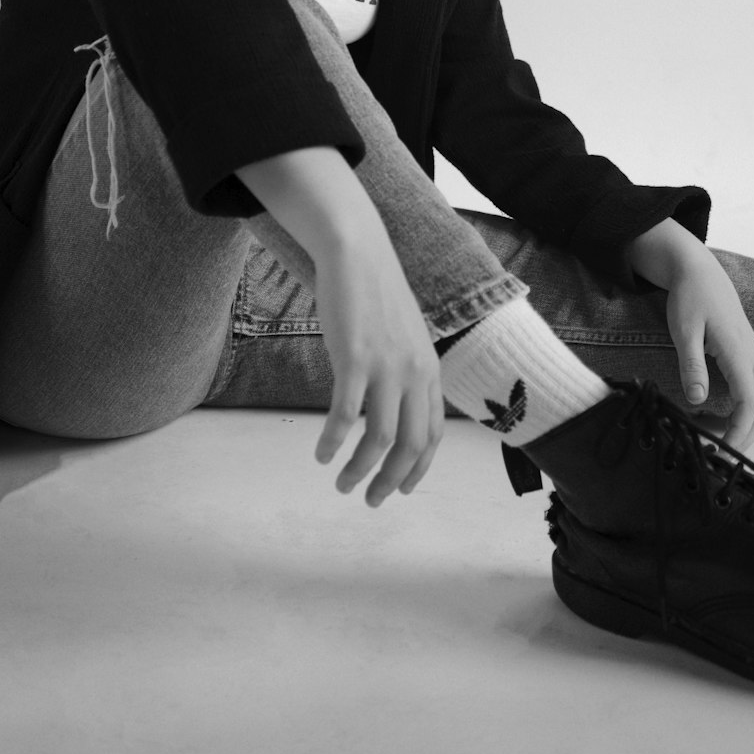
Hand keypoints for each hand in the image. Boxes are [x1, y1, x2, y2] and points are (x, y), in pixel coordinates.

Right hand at [311, 218, 444, 506]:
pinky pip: (345, 414)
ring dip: (360, 469)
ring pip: (379, 438)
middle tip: (370, 500)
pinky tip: (320, 452)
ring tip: (341, 484)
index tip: (403, 488)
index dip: (419, 468)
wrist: (357, 253)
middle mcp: (414, 372)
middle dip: (391, 481)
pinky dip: (334, 441)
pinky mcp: (354, 358)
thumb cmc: (375, 292)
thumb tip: (396, 404)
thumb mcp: (406, 334)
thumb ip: (407, 369)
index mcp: (428, 369)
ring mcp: (386, 366)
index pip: (433, 433)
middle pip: (411, 445)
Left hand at [624, 218, 753, 449]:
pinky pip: (753, 389)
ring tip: (725, 443)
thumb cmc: (689, 298)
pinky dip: (745, 410)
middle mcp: (751, 357)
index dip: (739, 432)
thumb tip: (697, 401)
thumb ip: (691, 365)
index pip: (749, 404)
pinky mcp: (745, 354)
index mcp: (738, 352)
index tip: (723, 451)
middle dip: (746, 436)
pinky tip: (726, 419)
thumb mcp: (683, 330)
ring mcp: (751, 355)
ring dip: (747, 424)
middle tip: (723, 456)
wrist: (698, 271)